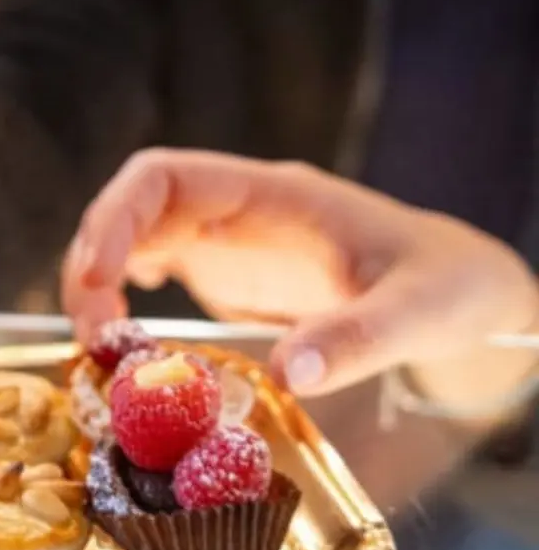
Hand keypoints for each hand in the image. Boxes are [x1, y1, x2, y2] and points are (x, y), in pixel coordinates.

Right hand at [62, 149, 538, 397]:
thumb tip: (293, 373)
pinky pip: (147, 270)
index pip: (165, 176)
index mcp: (272, 194)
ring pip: (129, 241)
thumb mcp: (419, 313)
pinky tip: (118, 334)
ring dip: (98, 287)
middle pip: (130, 210)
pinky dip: (118, 299)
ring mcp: (223, 239)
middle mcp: (234, 209)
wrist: (457, 292)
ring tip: (101, 350)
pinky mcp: (221, 272)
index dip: (116, 217)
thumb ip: (361, 338)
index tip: (97, 278)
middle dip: (93, 263)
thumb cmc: (446, 287)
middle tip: (93, 338)